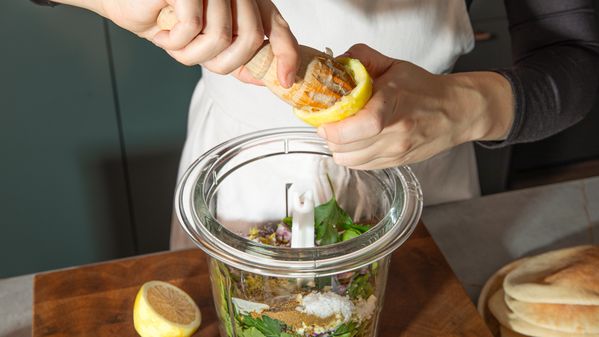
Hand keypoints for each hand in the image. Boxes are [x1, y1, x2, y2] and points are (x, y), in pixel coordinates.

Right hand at [88, 0, 297, 86]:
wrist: (123, 3)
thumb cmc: (165, 20)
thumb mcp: (208, 43)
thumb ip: (238, 56)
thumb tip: (267, 78)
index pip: (276, 24)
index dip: (285, 54)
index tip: (285, 80)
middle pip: (249, 37)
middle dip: (225, 62)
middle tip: (200, 59)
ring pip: (219, 37)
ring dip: (192, 54)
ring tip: (174, 44)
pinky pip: (191, 28)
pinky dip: (173, 42)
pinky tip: (162, 33)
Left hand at [318, 44, 513, 169]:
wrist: (457, 112)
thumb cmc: (425, 89)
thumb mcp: (394, 67)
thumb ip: (362, 59)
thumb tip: (335, 62)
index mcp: (393, 105)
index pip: (360, 126)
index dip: (335, 128)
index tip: (324, 120)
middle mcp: (395, 133)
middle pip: (347, 147)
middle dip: (330, 135)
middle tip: (329, 122)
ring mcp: (395, 151)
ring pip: (349, 160)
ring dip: (338, 147)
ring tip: (342, 132)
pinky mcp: (395, 163)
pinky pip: (360, 166)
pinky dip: (350, 156)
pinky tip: (355, 141)